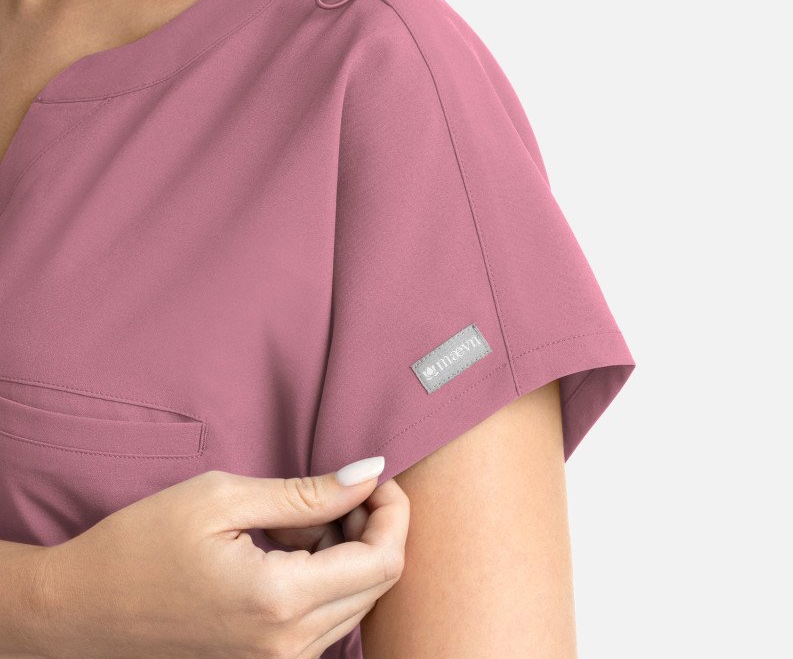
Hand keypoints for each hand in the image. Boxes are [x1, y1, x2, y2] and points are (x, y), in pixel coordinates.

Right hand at [29, 459, 407, 658]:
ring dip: (344, 552)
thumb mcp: (224, 498)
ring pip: (354, 601)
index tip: (373, 476)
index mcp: (281, 601)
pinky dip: (321, 577)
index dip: (393, 510)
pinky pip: (323, 620)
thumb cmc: (142, 544)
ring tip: (292, 519)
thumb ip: (307, 493)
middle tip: (331, 490)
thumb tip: (370, 472)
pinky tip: (282, 548)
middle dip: (371, 527)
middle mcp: (287, 647)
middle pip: (377, 583)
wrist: (78, 611)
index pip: (384, 560)